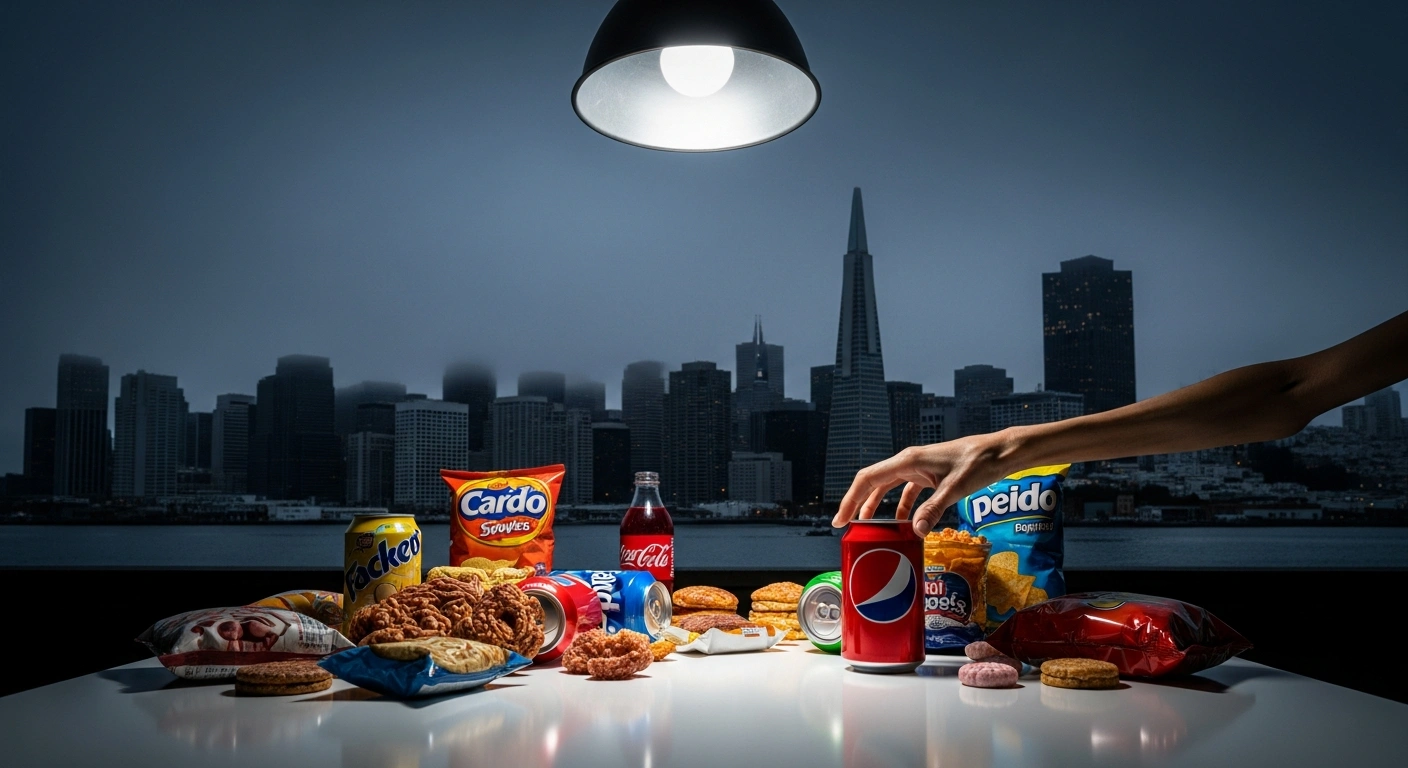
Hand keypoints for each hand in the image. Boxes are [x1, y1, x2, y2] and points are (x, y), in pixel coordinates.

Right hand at [831, 433, 1016, 536]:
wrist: (998, 452)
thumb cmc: (978, 463)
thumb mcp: (955, 488)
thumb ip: (933, 509)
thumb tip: (914, 532)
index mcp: (908, 461)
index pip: (867, 479)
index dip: (850, 499)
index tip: (840, 519)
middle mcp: (909, 461)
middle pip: (873, 482)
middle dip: (857, 504)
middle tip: (846, 526)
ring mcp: (919, 467)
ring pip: (888, 486)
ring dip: (877, 505)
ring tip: (869, 527)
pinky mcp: (929, 474)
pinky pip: (906, 490)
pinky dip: (901, 506)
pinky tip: (904, 522)